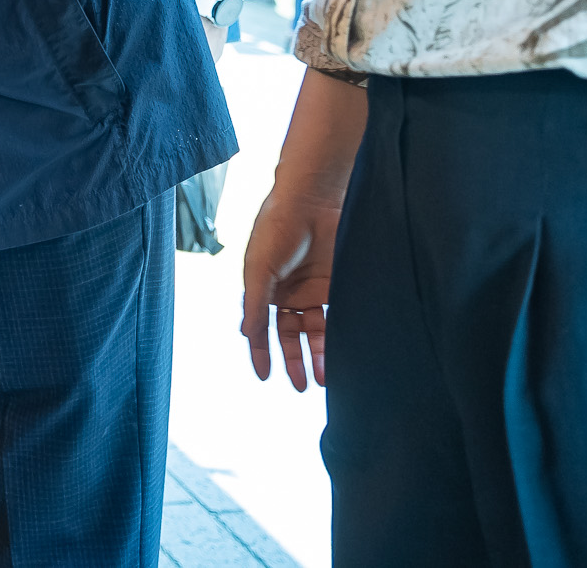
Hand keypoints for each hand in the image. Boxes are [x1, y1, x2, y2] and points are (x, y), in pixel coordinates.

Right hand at [240, 184, 342, 390]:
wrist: (311, 201)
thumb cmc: (275, 228)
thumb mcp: (258, 268)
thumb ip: (254, 303)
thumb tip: (245, 335)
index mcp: (263, 289)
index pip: (261, 328)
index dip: (262, 352)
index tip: (265, 377)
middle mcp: (287, 294)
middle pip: (290, 335)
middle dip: (294, 361)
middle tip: (301, 386)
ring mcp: (312, 290)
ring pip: (315, 331)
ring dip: (318, 354)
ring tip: (323, 379)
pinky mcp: (336, 285)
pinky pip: (336, 317)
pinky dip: (337, 337)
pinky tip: (341, 354)